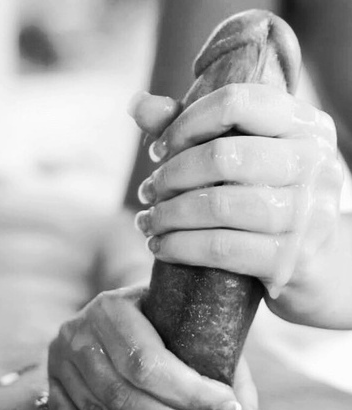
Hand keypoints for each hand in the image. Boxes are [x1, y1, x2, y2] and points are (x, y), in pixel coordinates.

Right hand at [47, 286, 271, 409]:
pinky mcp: (53, 375)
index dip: (190, 392)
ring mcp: (62, 354)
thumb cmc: (162, 316)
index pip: (148, 361)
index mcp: (114, 306)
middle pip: (124, 390)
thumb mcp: (190, 326)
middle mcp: (82, 328)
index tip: (229, 407)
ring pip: (102, 407)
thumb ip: (228, 374)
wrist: (120, 304)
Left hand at [129, 85, 341, 324]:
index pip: (237, 102)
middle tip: (149, 190)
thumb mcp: (247, 156)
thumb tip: (138, 105)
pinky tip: (160, 247)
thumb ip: (193, 127)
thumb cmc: (270, 198)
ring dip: (168, 215)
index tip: (159, 149)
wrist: (317, 261)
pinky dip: (179, 247)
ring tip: (149, 220)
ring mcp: (308, 214)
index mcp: (304, 125)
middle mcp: (314, 163)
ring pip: (217, 205)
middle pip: (222, 156)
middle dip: (170, 175)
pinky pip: (220, 248)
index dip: (186, 123)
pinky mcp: (290, 259)